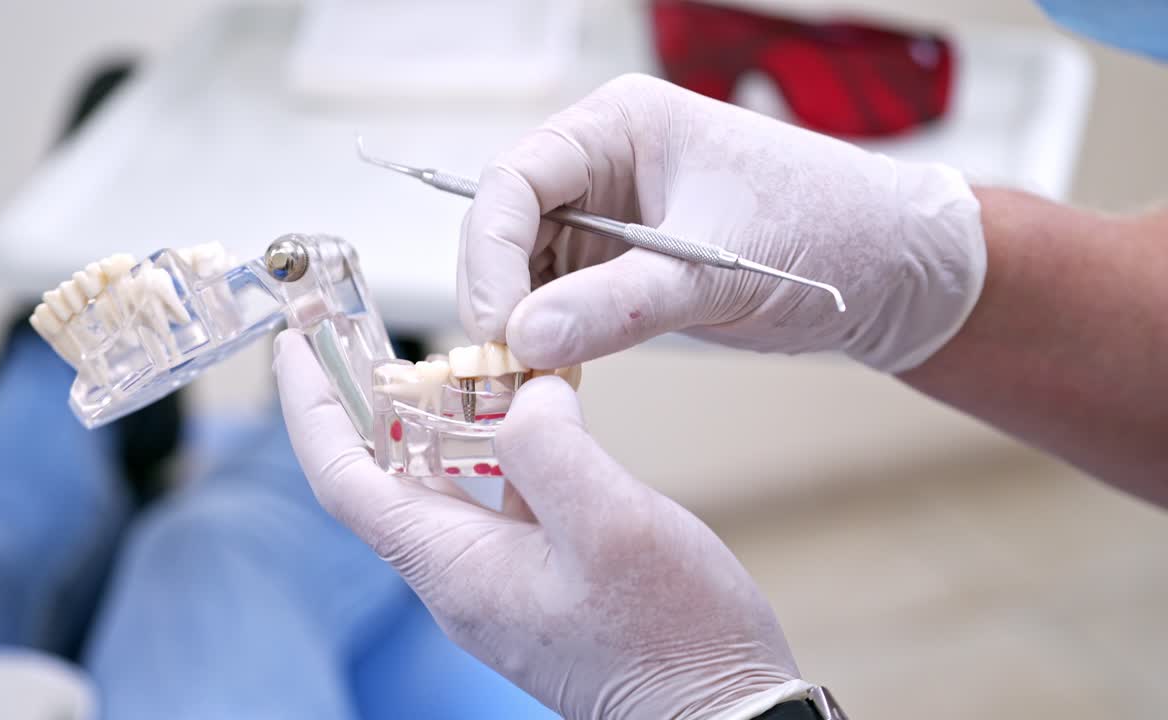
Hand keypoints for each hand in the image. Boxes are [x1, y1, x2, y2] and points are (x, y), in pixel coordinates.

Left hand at [273, 330, 800, 718]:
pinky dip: (503, 446)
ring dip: (446, 418)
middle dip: (374, 399)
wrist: (723, 713)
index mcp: (455, 567)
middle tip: (372, 331)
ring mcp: (500, 579)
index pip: (346, 478)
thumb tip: (525, 393)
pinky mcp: (541, 576)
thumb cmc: (671, 640)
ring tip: (460, 355)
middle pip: (388, 475)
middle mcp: (463, 576)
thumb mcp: (610, 526)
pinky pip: (498, 498)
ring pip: (448, 483)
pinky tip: (533, 412)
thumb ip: (549, 447)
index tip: (295, 347)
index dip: (312, 408)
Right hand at [458, 73, 984, 372]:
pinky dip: (554, 341)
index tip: (494, 321)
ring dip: (523, 325)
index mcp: (620, 126)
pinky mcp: (626, 267)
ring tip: (526, 381)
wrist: (890, 268)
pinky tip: (555, 376)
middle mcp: (605, 166)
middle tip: (503, 365)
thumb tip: (525, 338)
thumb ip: (618, 303)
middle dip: (499, 293)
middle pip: (510, 225)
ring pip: (530, 270)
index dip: (491, 249)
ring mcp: (612, 218)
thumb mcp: (717, 269)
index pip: (518, 178)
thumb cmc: (824, 229)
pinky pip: (565, 302)